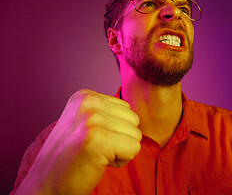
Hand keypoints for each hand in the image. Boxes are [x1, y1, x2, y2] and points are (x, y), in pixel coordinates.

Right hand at [16, 89, 141, 194]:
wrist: (46, 185)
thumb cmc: (71, 157)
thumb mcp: (84, 122)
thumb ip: (106, 112)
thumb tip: (134, 115)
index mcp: (85, 96)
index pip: (126, 109)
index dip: (114, 130)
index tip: (90, 139)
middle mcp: (88, 102)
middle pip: (134, 120)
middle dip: (120, 139)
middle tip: (94, 149)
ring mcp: (92, 119)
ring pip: (136, 135)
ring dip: (120, 150)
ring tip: (95, 155)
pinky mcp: (98, 139)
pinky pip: (134, 148)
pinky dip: (121, 161)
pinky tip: (98, 162)